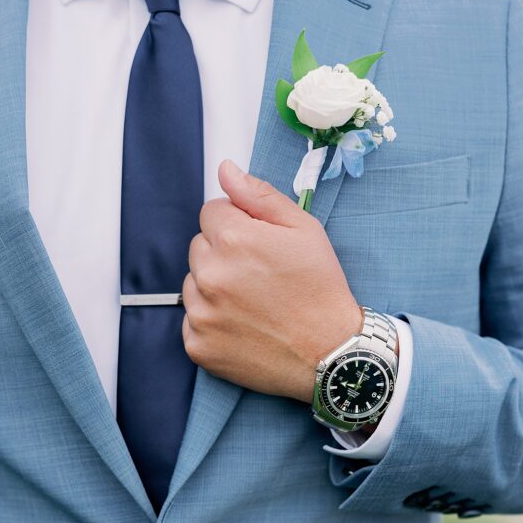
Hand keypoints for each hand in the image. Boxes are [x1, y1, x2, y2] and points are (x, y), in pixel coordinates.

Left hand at [182, 159, 361, 403]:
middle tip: (259, 276)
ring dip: (214, 288)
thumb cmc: (320, 288)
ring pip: (193, 284)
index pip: (212, 212)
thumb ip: (259, 196)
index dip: (238, 225)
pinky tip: (243, 327)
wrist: (329, 351)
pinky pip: (193, 322)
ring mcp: (201, 314)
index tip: (259, 246)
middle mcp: (210, 275)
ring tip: (252, 303)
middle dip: (224, 254)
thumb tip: (225, 171)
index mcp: (233, 239)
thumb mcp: (303, 229)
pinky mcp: (198, 345)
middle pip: (200, 247)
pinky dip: (212, 323)